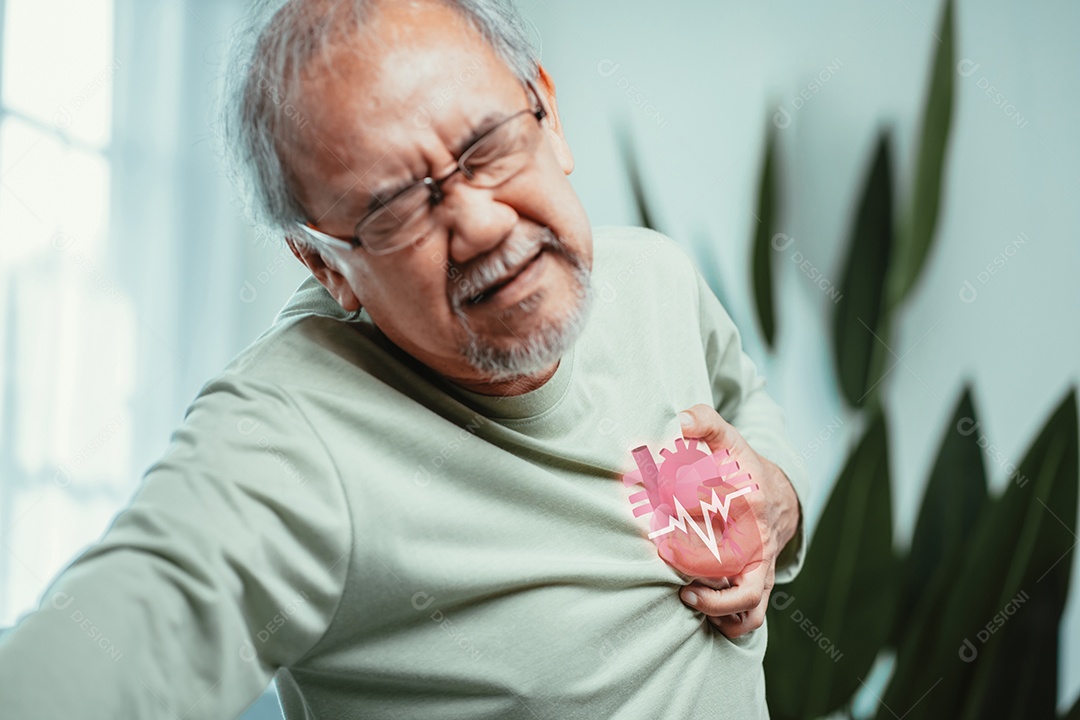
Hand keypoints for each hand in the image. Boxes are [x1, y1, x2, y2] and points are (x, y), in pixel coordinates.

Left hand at [674, 404, 799, 638]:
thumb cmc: (742, 467)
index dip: (673, 503)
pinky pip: (752, 614)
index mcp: (746, 495)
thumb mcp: (726, 438)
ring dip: (715, 603)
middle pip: (723, 557)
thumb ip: (702, 422)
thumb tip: (679, 420)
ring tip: (685, 596)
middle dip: (687, 560)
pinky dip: (731, 622)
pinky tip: (702, 611)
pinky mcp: (761, 582)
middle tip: (658, 549)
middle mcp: (757, 534)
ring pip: (746, 595)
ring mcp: (761, 562)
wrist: (780, 496)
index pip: (706, 503)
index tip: (649, 499)